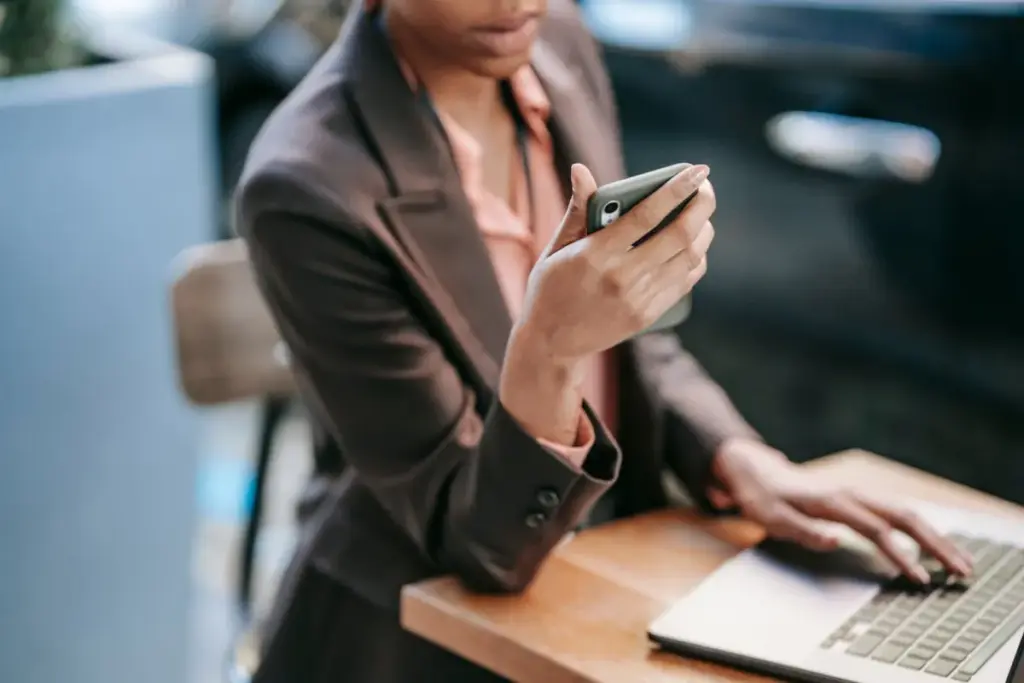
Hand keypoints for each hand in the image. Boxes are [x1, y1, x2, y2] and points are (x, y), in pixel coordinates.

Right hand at [500, 163, 714, 446]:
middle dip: (701, 205)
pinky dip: (696, 258)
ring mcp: (638, 299)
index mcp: (596, 254)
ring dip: (703, 230)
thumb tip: (581, 169)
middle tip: (706, 188)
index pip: (647, 214)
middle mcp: (622, 277)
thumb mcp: (556, 247)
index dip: (677, 189)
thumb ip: (577, 209)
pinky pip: (684, 281)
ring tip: (701, 214)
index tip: (698, 170)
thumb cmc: (550, 287)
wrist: (551, 343)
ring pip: (688, 258)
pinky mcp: (647, 315)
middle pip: (679, 234)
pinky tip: (694, 244)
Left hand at [709, 438, 973, 582]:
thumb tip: (835, 541)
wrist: (757, 470)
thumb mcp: (772, 518)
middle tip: (962, 571)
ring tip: (961, 562)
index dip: (901, 555)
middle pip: (905, 517)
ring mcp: (858, 493)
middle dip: (937, 544)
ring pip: (907, 512)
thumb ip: (803, 531)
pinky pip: (897, 512)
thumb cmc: (764, 498)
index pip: (877, 530)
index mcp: (833, 501)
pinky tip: (935, 544)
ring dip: (936, 536)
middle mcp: (852, 493)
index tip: (921, 578)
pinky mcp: (859, 497)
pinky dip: (921, 529)